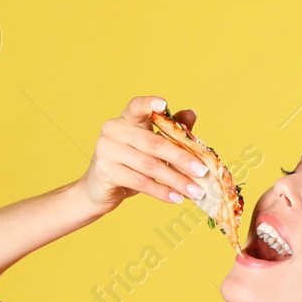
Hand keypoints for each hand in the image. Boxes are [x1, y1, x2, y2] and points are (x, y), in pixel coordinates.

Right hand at [75, 95, 208, 213]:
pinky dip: (161, 191)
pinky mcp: (105, 172)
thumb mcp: (151, 147)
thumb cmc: (131, 164)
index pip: (137, 106)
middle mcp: (113, 131)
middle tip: (203, 171)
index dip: (149, 104)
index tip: (164, 105)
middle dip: (181, 158)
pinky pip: (140, 182)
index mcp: (127, 119)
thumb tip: (191, 114)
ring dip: (176, 180)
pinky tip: (176, 198)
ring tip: (196, 191)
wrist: (98, 190)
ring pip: (149, 166)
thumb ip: (170, 131)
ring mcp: (106, 151)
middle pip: (153, 143)